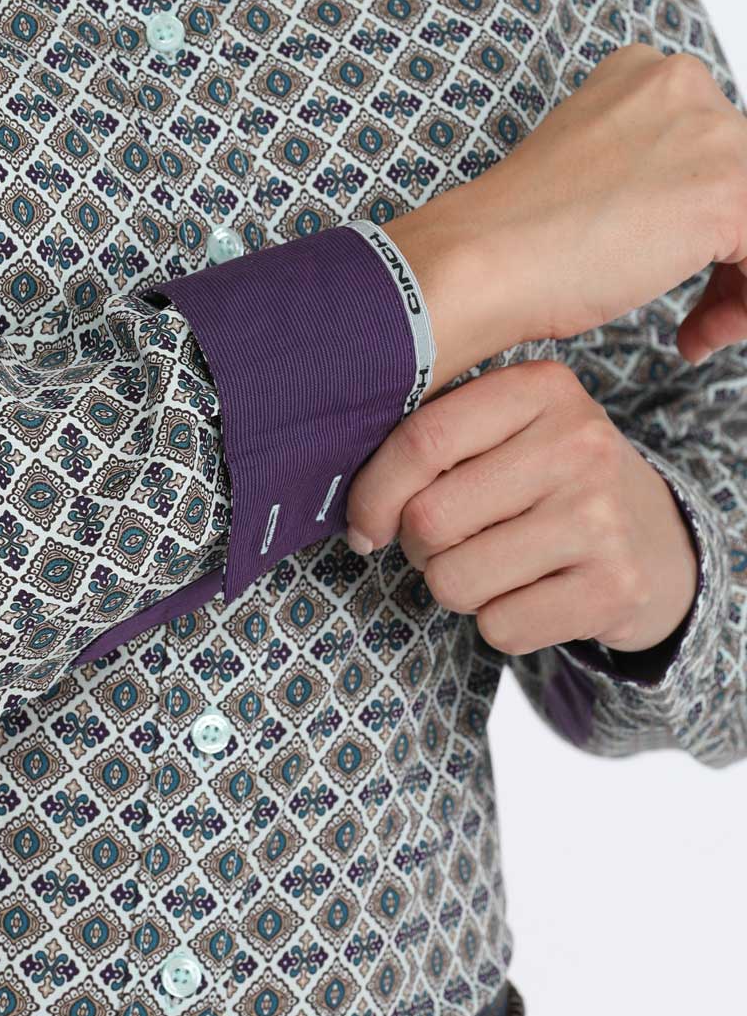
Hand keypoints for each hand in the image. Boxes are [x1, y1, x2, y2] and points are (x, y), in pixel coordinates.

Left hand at [344, 358, 699, 658]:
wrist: (660, 539)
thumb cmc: (552, 479)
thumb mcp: (510, 429)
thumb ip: (437, 439)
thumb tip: (357, 512)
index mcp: (541, 388)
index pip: (422, 440)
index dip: (373, 494)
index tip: (364, 525)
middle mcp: (578, 444)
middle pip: (430, 519)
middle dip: (418, 546)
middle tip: (447, 542)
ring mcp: (601, 517)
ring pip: (456, 580)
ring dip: (455, 587)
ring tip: (493, 564)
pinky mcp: (615, 588)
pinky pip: (499, 627)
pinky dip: (498, 622)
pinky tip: (532, 593)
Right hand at [386, 45, 746, 394]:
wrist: (485, 256)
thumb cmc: (522, 229)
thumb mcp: (601, 170)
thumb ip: (656, 168)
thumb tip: (704, 216)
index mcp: (648, 73)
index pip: (717, 151)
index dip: (707, 217)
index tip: (685, 262)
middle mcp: (686, 84)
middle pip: (743, 180)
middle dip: (733, 253)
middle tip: (701, 313)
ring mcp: (711, 133)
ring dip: (740, 286)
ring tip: (702, 328)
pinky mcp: (726, 190)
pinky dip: (741, 306)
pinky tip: (697, 336)